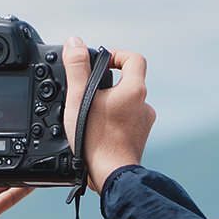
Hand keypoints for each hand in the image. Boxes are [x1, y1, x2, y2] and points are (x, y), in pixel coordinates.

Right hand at [62, 36, 155, 192]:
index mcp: (134, 90)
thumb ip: (77, 68)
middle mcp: (144, 106)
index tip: (102, 62)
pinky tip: (96, 131)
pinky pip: (126, 123)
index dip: (117, 55)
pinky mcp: (137, 140)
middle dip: (108, 83)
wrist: (111, 176)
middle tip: (88, 91)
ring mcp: (143, 125)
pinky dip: (113, 123)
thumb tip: (75, 42)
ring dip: (110, 105)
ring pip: (127, 105)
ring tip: (89, 114)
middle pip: (129, 82)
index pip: (134, 59)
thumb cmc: (96, 140)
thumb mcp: (79, 99)